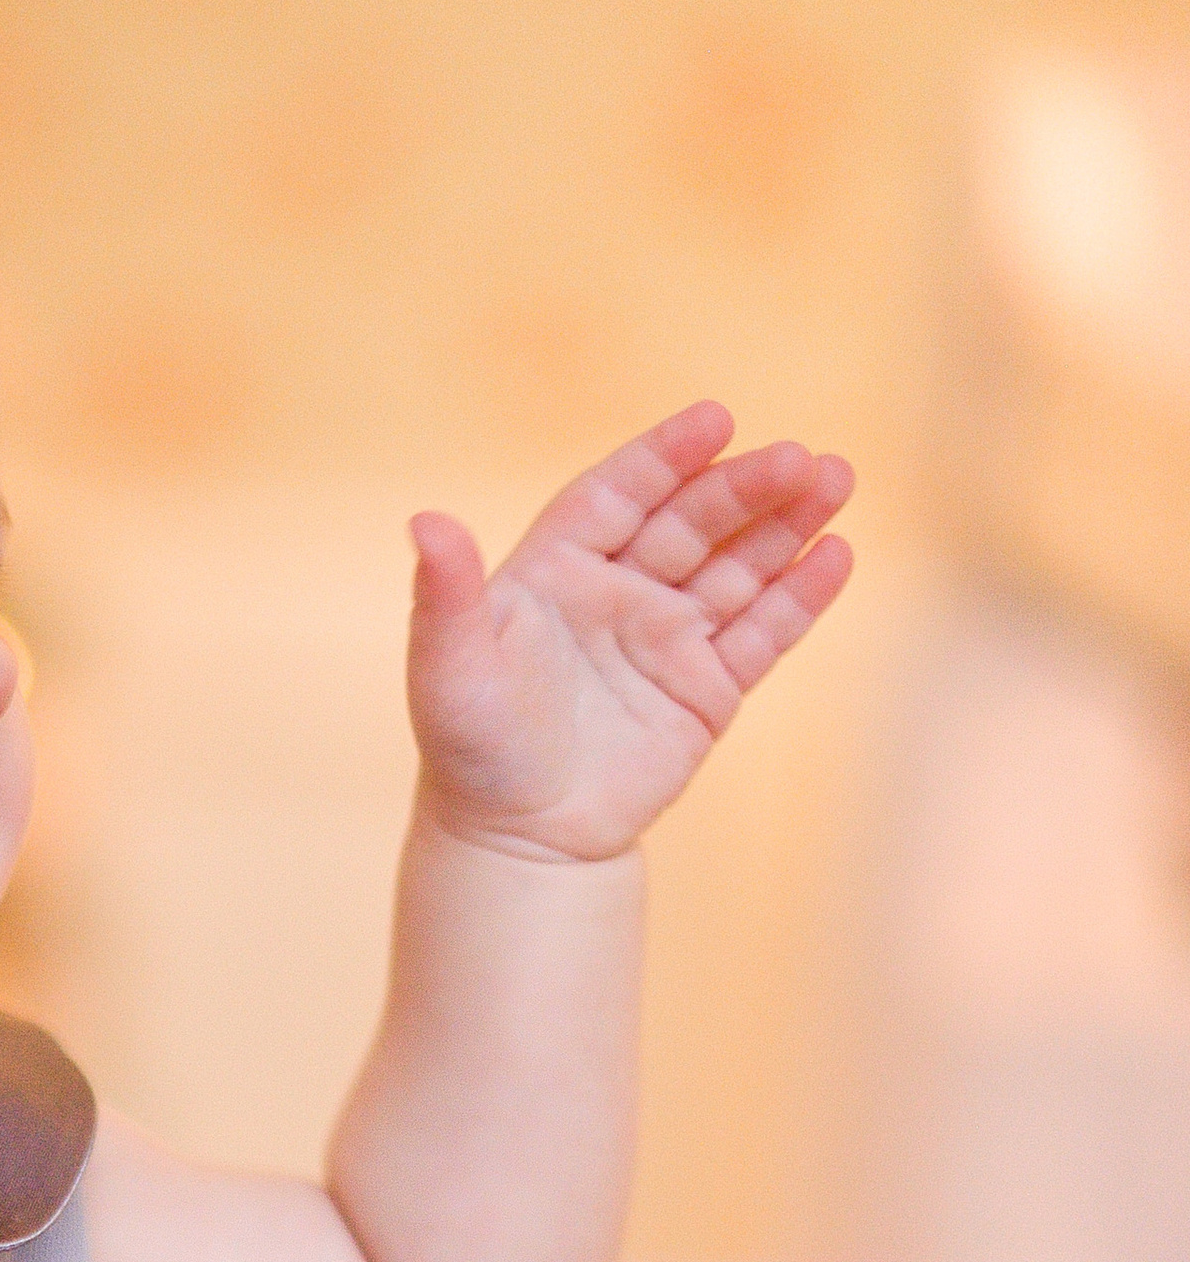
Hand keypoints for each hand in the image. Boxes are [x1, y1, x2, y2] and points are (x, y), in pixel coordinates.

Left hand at [404, 403, 853, 864]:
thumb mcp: (448, 670)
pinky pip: (761, 634)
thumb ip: (445, 595)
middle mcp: (618, 593)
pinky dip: (799, 597)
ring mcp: (667, 639)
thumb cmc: (470, 750)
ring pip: (737, 569)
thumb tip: (425, 522)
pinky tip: (836, 556)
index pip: (618, 495)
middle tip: (801, 458)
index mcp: (557, 570)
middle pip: (691, 524)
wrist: (518, 841)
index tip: (715, 420)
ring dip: (786, 526)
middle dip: (745, 488)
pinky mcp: (707, 690)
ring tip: (836, 480)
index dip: (663, 458)